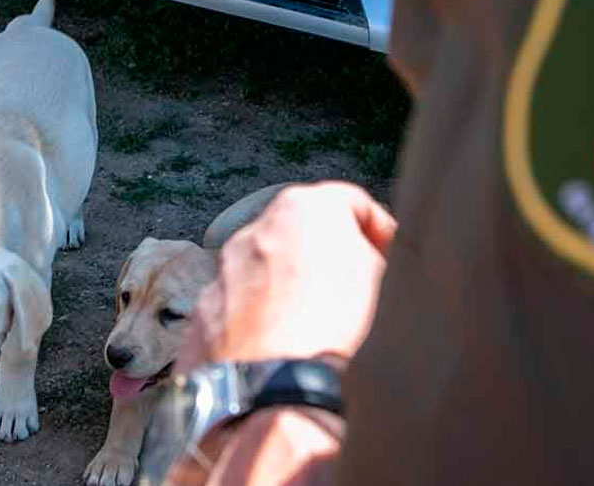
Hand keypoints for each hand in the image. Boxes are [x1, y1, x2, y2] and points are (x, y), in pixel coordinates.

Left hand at [177, 182, 395, 372]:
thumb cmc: (337, 329)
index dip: (379, 231)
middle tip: (355, 295)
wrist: (275, 390)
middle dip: (326, 262)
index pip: (351, 204)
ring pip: (264, 276)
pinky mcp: (202, 317)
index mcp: (302, 208)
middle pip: (299, 238)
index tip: (391, 259)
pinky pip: (238, 314)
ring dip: (288, 294)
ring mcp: (220, 275)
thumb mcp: (384, 281)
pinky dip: (258, 327)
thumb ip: (376, 257)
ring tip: (315, 333)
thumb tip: (373, 265)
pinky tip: (280, 355)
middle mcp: (252, 232)